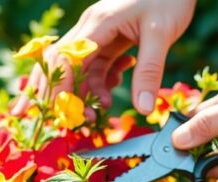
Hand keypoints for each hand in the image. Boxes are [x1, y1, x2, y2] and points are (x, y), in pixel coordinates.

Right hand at [12, 0, 195, 115]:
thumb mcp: (161, 34)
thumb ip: (149, 71)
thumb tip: (143, 108)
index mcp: (97, 24)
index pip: (66, 59)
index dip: (60, 88)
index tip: (63, 114)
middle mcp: (90, 29)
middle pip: (59, 64)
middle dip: (56, 94)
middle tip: (63, 122)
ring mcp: (97, 35)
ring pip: (77, 70)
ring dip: (84, 94)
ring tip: (98, 114)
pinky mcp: (108, 41)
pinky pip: (95, 68)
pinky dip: (100, 84)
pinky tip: (113, 92)